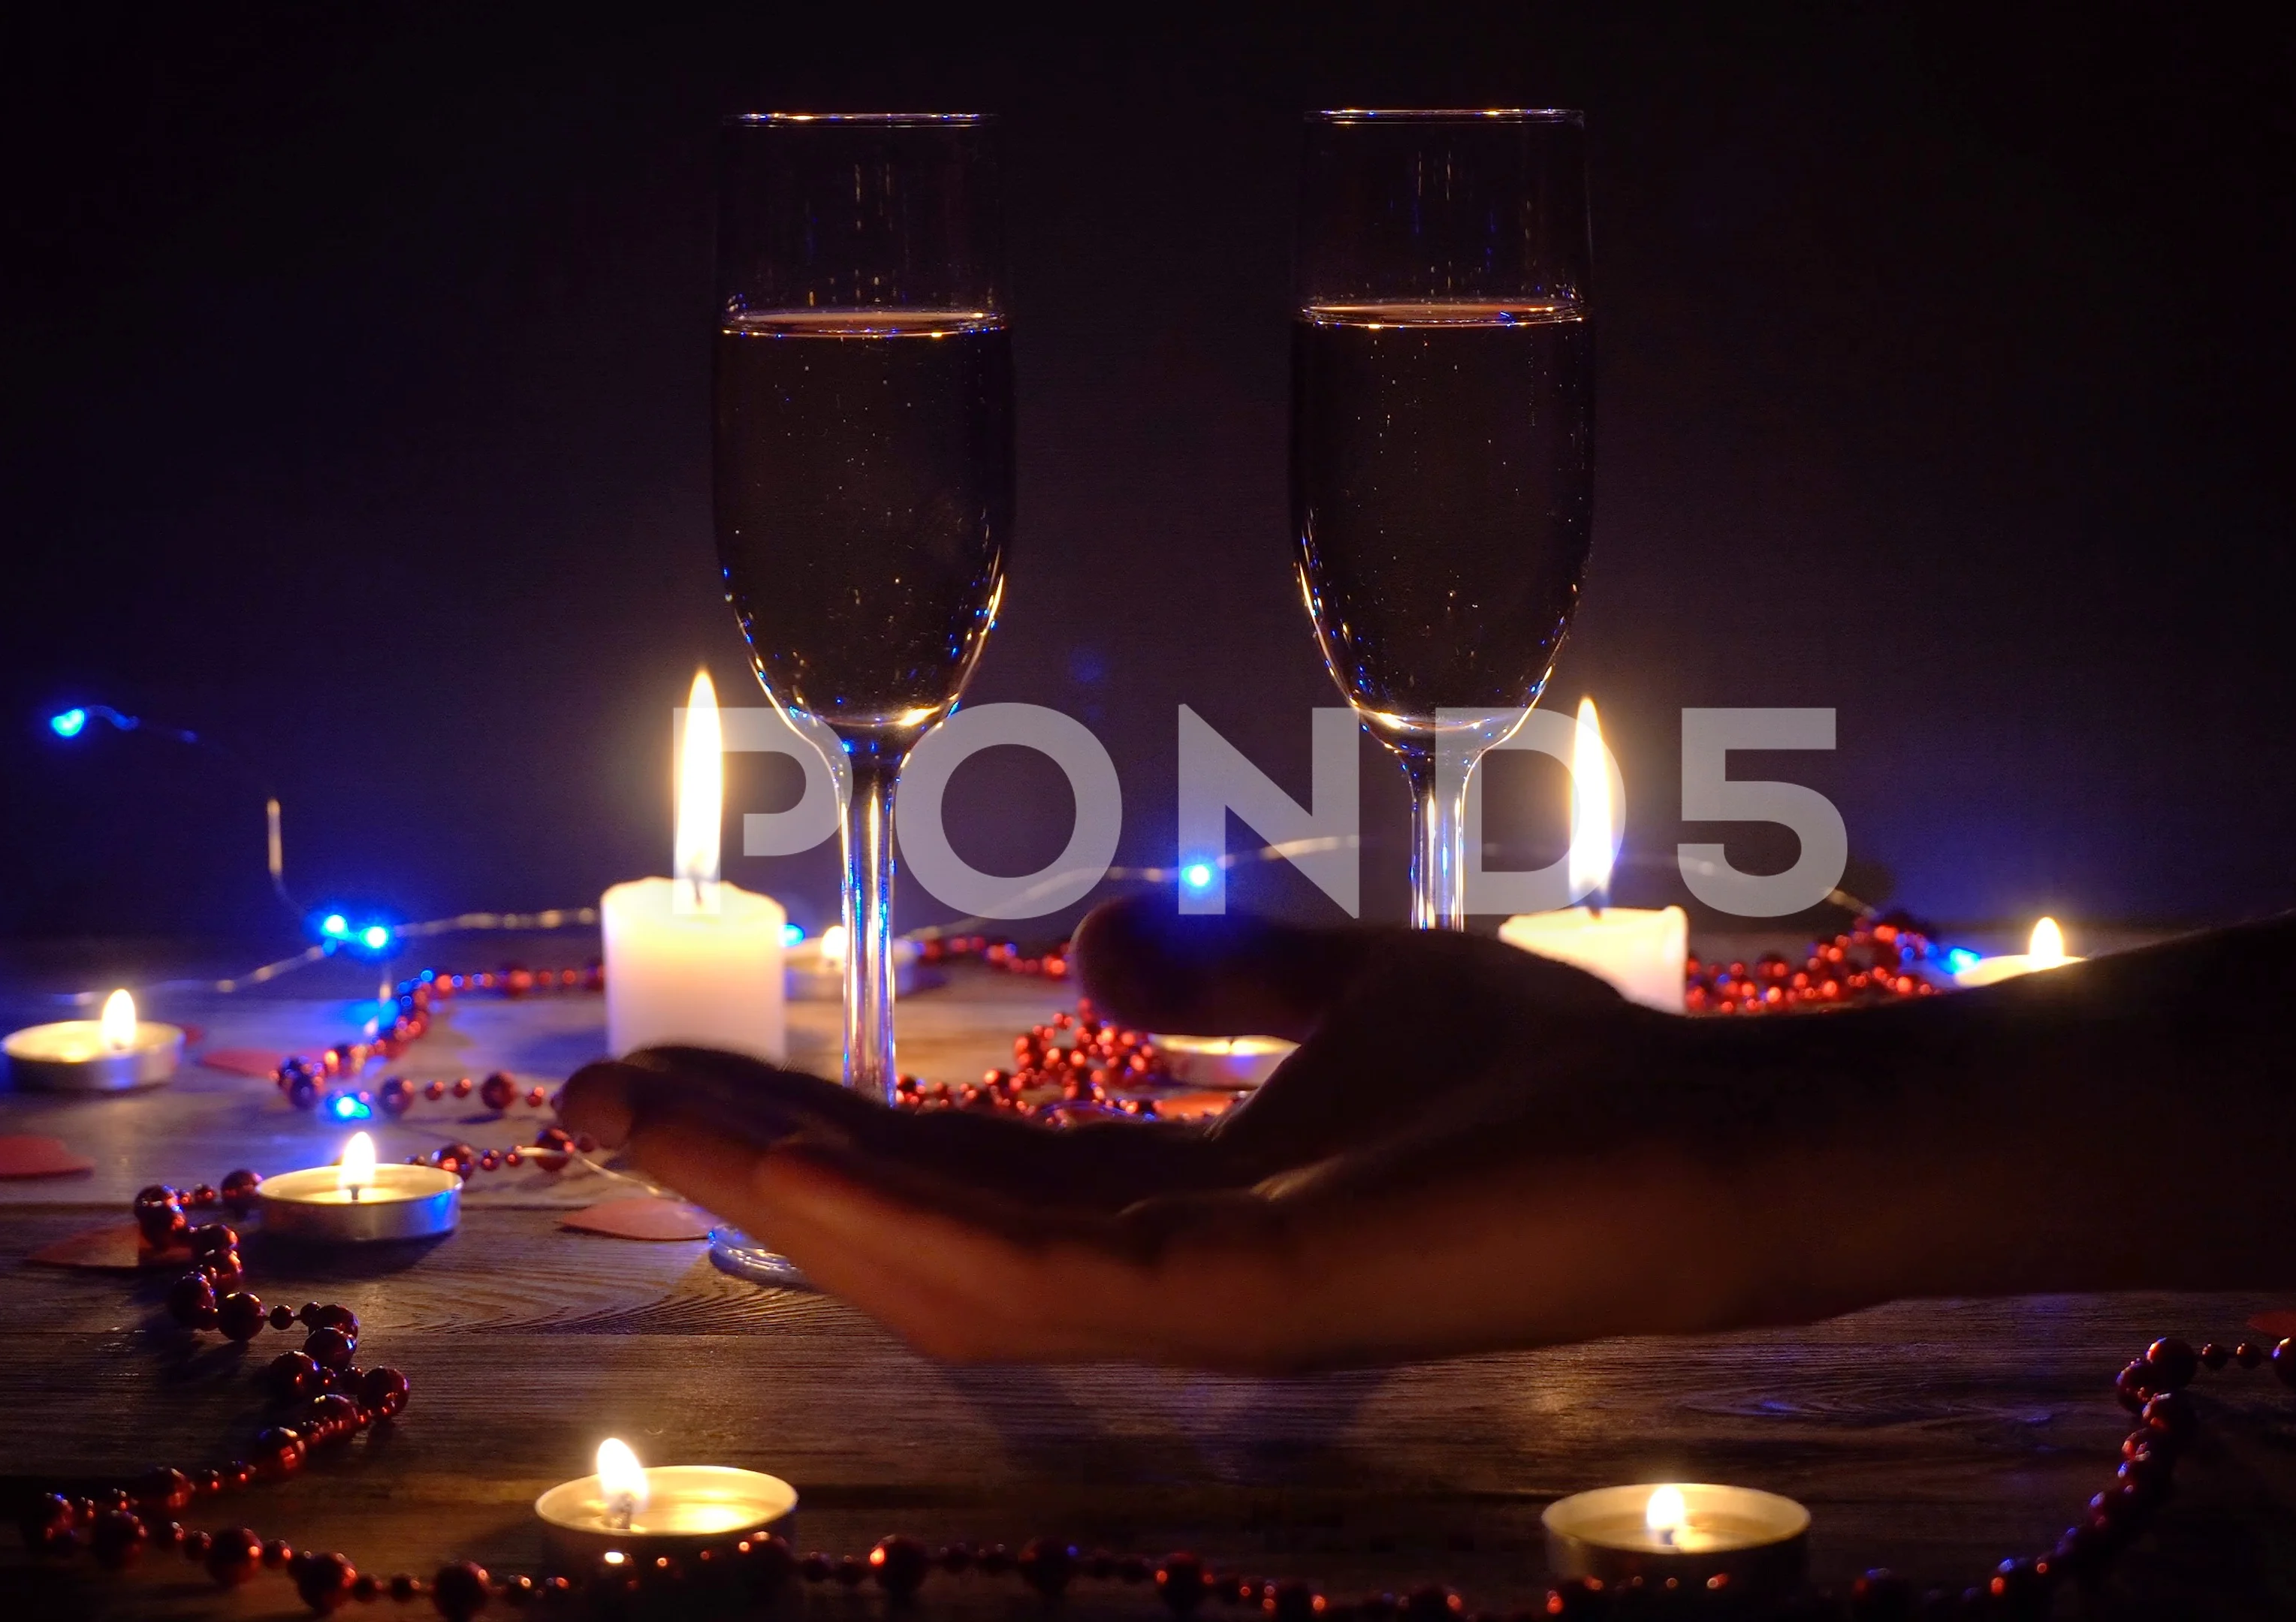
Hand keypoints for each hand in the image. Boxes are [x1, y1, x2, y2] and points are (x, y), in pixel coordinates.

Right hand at [557, 899, 1889, 1369]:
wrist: (1705, 1152)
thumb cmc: (1550, 1088)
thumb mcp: (1353, 993)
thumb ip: (1227, 976)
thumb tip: (1083, 941)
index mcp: (1174, 1208)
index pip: (953, 1179)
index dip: (810, 1130)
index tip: (675, 1067)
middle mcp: (1159, 1276)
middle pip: (911, 1230)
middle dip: (749, 1166)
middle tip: (590, 1094)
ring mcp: (1199, 1304)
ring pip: (941, 1270)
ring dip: (787, 1194)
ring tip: (649, 1115)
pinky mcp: (1254, 1302)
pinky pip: (1049, 1278)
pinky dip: (912, 1222)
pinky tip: (801, 1168)